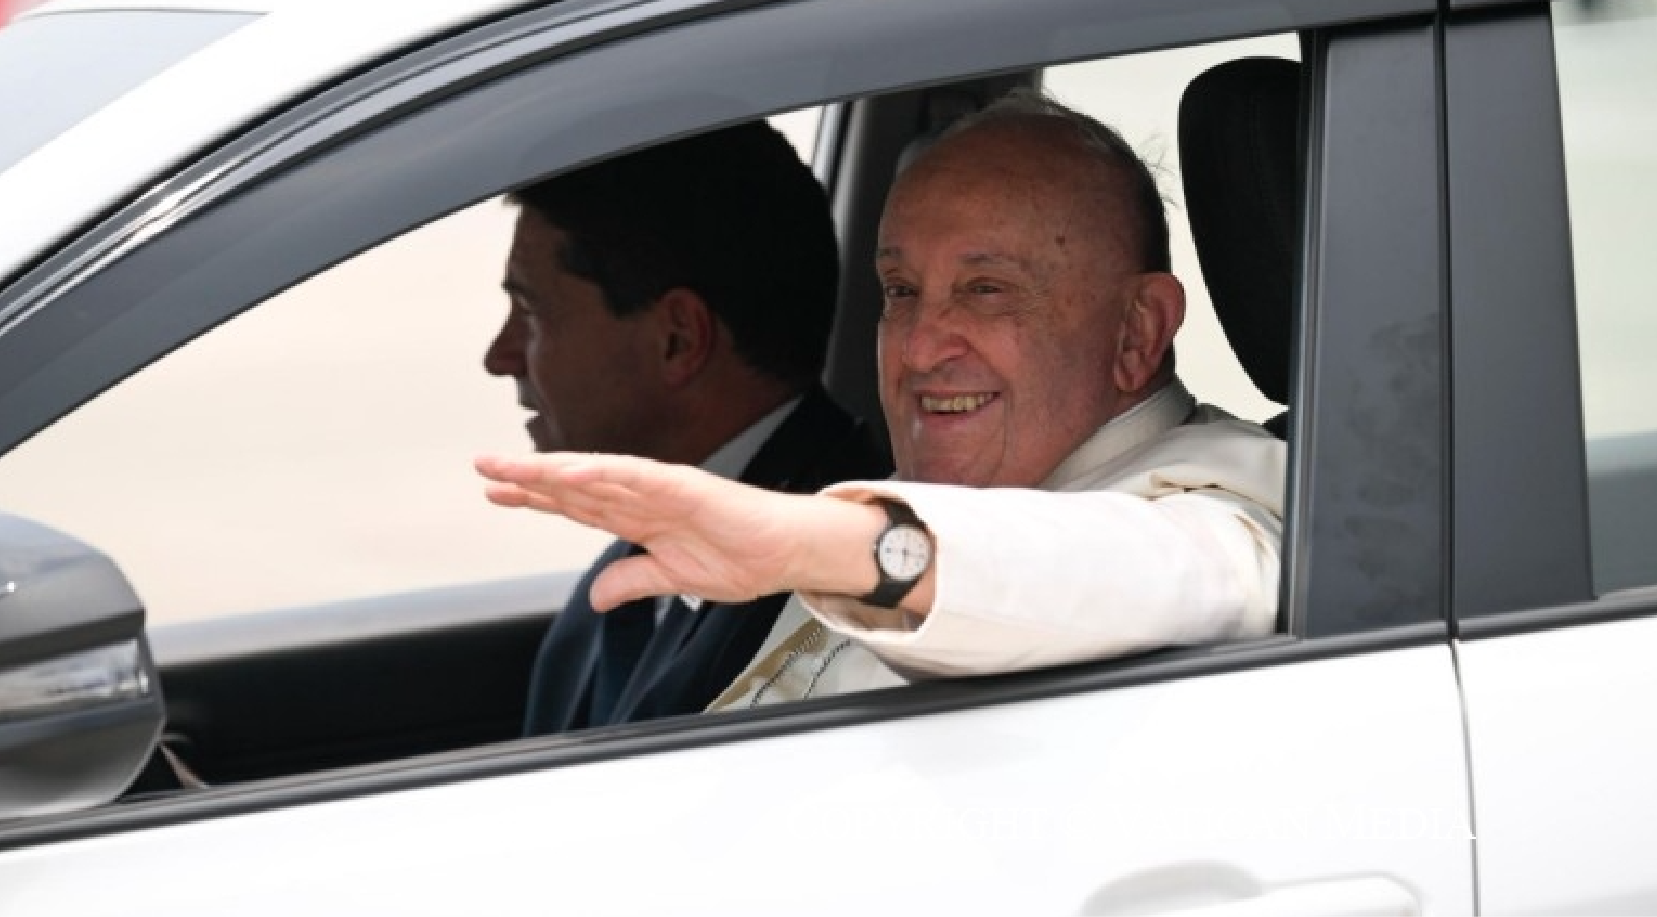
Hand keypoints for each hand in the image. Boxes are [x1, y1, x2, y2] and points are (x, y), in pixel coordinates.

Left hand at [476, 453, 824, 610]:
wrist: (787, 554)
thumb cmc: (742, 557)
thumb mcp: (671, 580)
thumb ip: (631, 581)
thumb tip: (596, 597)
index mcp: (640, 516)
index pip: (576, 505)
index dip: (535, 499)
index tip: (497, 494)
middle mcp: (643, 495)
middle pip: (574, 485)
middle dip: (528, 478)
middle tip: (484, 467)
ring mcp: (660, 487)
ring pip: (593, 475)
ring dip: (550, 471)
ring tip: (509, 467)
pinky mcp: (682, 485)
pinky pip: (632, 476)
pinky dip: (598, 473)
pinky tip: (566, 473)